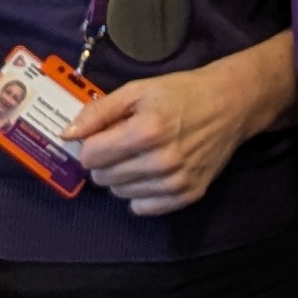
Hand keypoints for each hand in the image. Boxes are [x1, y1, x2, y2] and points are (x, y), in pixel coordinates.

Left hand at [72, 57, 278, 216]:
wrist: (231, 105)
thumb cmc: (181, 93)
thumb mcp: (137, 90)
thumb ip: (98, 112)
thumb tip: (67, 135)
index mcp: (146, 131)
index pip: (90, 156)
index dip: (91, 144)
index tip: (104, 134)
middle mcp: (161, 162)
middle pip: (102, 178)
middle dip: (105, 161)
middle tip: (124, 143)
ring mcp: (176, 182)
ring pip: (120, 194)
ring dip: (122, 177)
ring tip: (140, 156)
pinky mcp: (188, 195)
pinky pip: (143, 208)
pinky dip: (140, 193)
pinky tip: (151, 173)